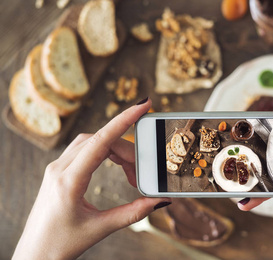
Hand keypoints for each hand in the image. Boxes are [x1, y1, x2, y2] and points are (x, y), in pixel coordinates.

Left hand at [13, 98, 170, 259]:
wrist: (34, 256)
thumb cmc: (61, 245)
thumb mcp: (100, 229)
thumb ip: (133, 213)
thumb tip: (159, 201)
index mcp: (68, 181)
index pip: (100, 141)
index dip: (124, 120)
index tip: (142, 104)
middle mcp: (59, 169)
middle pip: (99, 141)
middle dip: (126, 149)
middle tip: (142, 169)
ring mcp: (56, 169)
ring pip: (91, 142)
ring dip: (115, 149)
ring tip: (131, 171)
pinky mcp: (58, 172)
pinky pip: (84, 149)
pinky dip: (104, 152)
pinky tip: (115, 165)